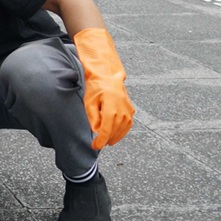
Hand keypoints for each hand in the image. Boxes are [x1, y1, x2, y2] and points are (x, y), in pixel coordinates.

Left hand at [72, 28, 134, 149]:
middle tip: (98, 145)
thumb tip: (96, 131)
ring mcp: (128, 108)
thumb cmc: (95, 86)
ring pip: (123, 129)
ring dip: (115, 137)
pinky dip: (122, 131)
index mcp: (110, 105)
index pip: (106, 129)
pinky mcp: (131, 108)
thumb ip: (93, 117)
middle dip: (106, 139)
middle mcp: (122, 108)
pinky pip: (128, 124)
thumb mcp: (89, 101)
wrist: (107, 74)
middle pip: (115, 130)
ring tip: (106, 141)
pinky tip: (115, 134)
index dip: (100, 140)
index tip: (95, 146)